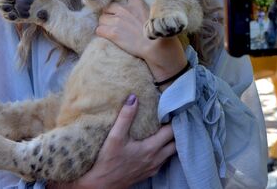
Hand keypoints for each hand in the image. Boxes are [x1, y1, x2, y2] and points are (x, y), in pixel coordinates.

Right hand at [49, 95, 175, 188]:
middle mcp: (156, 159)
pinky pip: (163, 160)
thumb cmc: (108, 161)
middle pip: (175, 143)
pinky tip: (155, 145)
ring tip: (164, 129)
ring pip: (170, 153)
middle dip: (175, 131)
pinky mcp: (148, 173)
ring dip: (170, 141)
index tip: (171, 110)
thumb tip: (133, 98)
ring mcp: (153, 168)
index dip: (173, 120)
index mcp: (151, 148)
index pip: (171, 131)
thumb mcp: (115, 137)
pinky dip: (164, 151)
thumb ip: (125, 117)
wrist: (101, 185)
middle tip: (169, 118)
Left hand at [96, 0, 186, 85]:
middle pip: (108, 7)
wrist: (155, 47)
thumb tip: (141, 11)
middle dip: (109, 13)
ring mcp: (117, 21)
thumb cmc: (158, 34)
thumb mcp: (154, 15)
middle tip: (113, 21)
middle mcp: (125, 10)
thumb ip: (144, 9)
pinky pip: (99, 30)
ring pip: (101, 19)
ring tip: (110, 30)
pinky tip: (107, 36)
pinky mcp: (112, 33)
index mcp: (137, 4)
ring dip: (104, 24)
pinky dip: (102, 33)